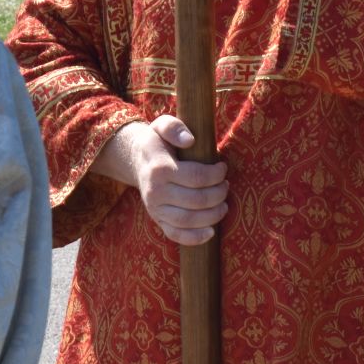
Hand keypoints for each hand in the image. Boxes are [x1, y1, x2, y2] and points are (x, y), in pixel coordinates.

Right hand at [91, 116, 228, 245]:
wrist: (138, 160)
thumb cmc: (158, 142)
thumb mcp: (162, 125)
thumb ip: (175, 128)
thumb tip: (190, 140)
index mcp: (159, 168)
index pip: (196, 177)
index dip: (216, 175)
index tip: (223, 168)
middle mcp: (155, 191)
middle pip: (196, 200)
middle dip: (219, 194)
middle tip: (226, 186)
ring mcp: (155, 208)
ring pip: (188, 220)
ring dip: (213, 215)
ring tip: (224, 205)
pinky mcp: (158, 220)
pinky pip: (176, 235)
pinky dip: (195, 237)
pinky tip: (211, 231)